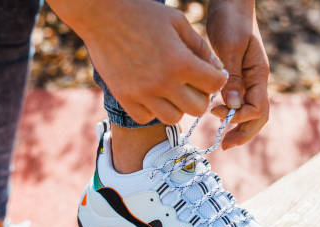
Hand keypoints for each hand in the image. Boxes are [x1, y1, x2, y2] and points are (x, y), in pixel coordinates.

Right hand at [49, 0, 226, 124]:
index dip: (217, 79)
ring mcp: (142, 94)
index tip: (210, 73)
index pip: (215, 85)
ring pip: (174, 118)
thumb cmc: (143, 14)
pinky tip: (151, 94)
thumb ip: (200, 47)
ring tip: (171, 90)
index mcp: (181, 62)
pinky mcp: (124, 98)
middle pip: (198, 109)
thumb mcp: (178, 23)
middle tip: (192, 84)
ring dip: (177, 106)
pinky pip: (146, 118)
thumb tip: (217, 69)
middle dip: (200, 96)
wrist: (101, 16)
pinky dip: (152, 110)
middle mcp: (163, 82)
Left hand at [207, 0, 269, 149]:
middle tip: (225, 145)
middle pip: (258, 116)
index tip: (217, 114)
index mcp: (259, 74)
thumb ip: (232, 77)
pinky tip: (215, 115)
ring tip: (221, 137)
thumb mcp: (230, 46)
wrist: (230, 3)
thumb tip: (231, 106)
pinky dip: (230, 113)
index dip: (240, 118)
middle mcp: (256, 80)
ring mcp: (248, 80)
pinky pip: (238, 102)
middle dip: (243, 133)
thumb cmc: (231, 19)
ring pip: (249, 112)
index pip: (257, 108)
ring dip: (237, 126)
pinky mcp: (237, 77)